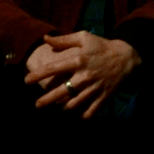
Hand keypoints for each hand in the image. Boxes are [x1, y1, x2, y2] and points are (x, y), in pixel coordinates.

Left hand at [23, 31, 141, 118]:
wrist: (127, 57)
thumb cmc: (102, 46)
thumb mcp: (84, 37)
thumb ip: (64, 40)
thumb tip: (46, 39)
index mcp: (78, 60)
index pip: (53, 69)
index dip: (38, 75)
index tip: (26, 80)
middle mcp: (85, 76)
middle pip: (61, 92)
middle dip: (47, 100)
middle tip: (37, 104)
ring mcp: (94, 88)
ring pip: (74, 104)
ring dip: (63, 107)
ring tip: (56, 107)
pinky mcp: (103, 96)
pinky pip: (90, 111)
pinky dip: (82, 115)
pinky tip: (76, 114)